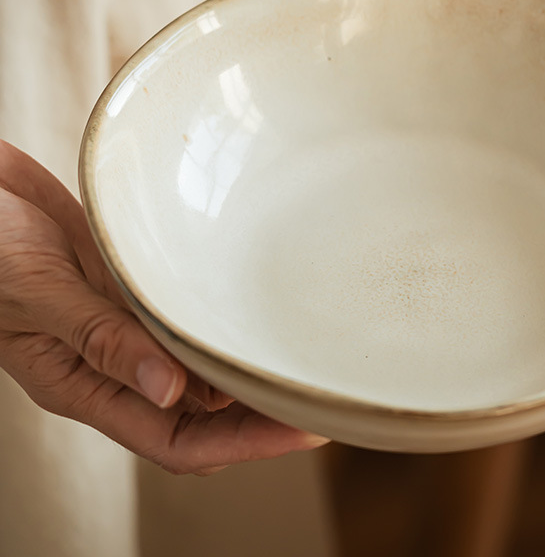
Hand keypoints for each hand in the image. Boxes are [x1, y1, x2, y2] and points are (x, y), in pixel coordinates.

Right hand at [0, 140, 325, 474]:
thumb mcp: (37, 294)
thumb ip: (99, 340)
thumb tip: (172, 390)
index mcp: (84, 384)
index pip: (177, 441)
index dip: (244, 444)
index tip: (301, 430)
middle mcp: (114, 362)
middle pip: (202, 410)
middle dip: (262, 412)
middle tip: (320, 393)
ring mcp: (127, 325)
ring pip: (200, 363)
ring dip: (245, 367)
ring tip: (301, 358)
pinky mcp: (134, 289)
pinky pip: (186, 315)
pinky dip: (220, 319)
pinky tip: (253, 308)